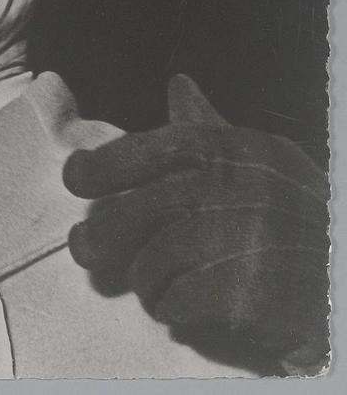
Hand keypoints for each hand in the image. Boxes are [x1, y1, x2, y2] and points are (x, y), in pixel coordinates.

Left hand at [63, 75, 329, 372]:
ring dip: (146, 281)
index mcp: (227, 152)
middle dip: (98, 239)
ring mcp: (238, 241)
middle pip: (129, 216)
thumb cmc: (294, 211)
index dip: (99, 167)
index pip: (144, 152)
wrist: (345, 269)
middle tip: (86, 251)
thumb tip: (178, 85)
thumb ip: (208, 129)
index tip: (75, 179)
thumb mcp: (260, 160)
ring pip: (148, 266)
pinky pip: (176, 303)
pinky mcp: (244, 294)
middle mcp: (231, 189)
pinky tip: (188, 307)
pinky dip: (174, 310)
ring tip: (157, 284)